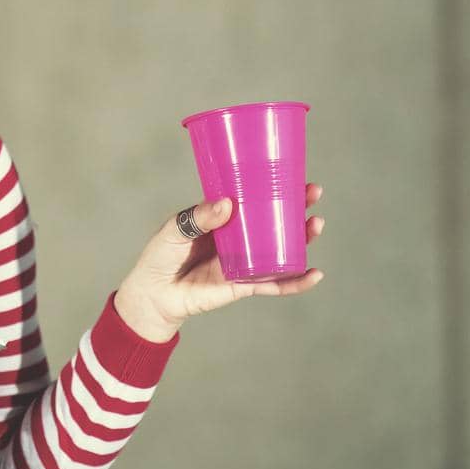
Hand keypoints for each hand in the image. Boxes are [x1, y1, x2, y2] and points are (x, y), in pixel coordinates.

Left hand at [115, 183, 326, 341]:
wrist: (153, 293)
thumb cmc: (160, 255)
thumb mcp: (175, 229)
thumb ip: (198, 218)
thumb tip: (228, 205)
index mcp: (223, 219)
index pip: (252, 199)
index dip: (272, 188)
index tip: (293, 175)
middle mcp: (238, 238)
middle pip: (274, 222)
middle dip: (297, 208)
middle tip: (313, 194)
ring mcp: (244, 261)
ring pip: (281, 249)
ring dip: (302, 239)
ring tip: (315, 225)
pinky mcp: (244, 285)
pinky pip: (274, 284)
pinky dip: (295, 282)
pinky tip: (314, 275)